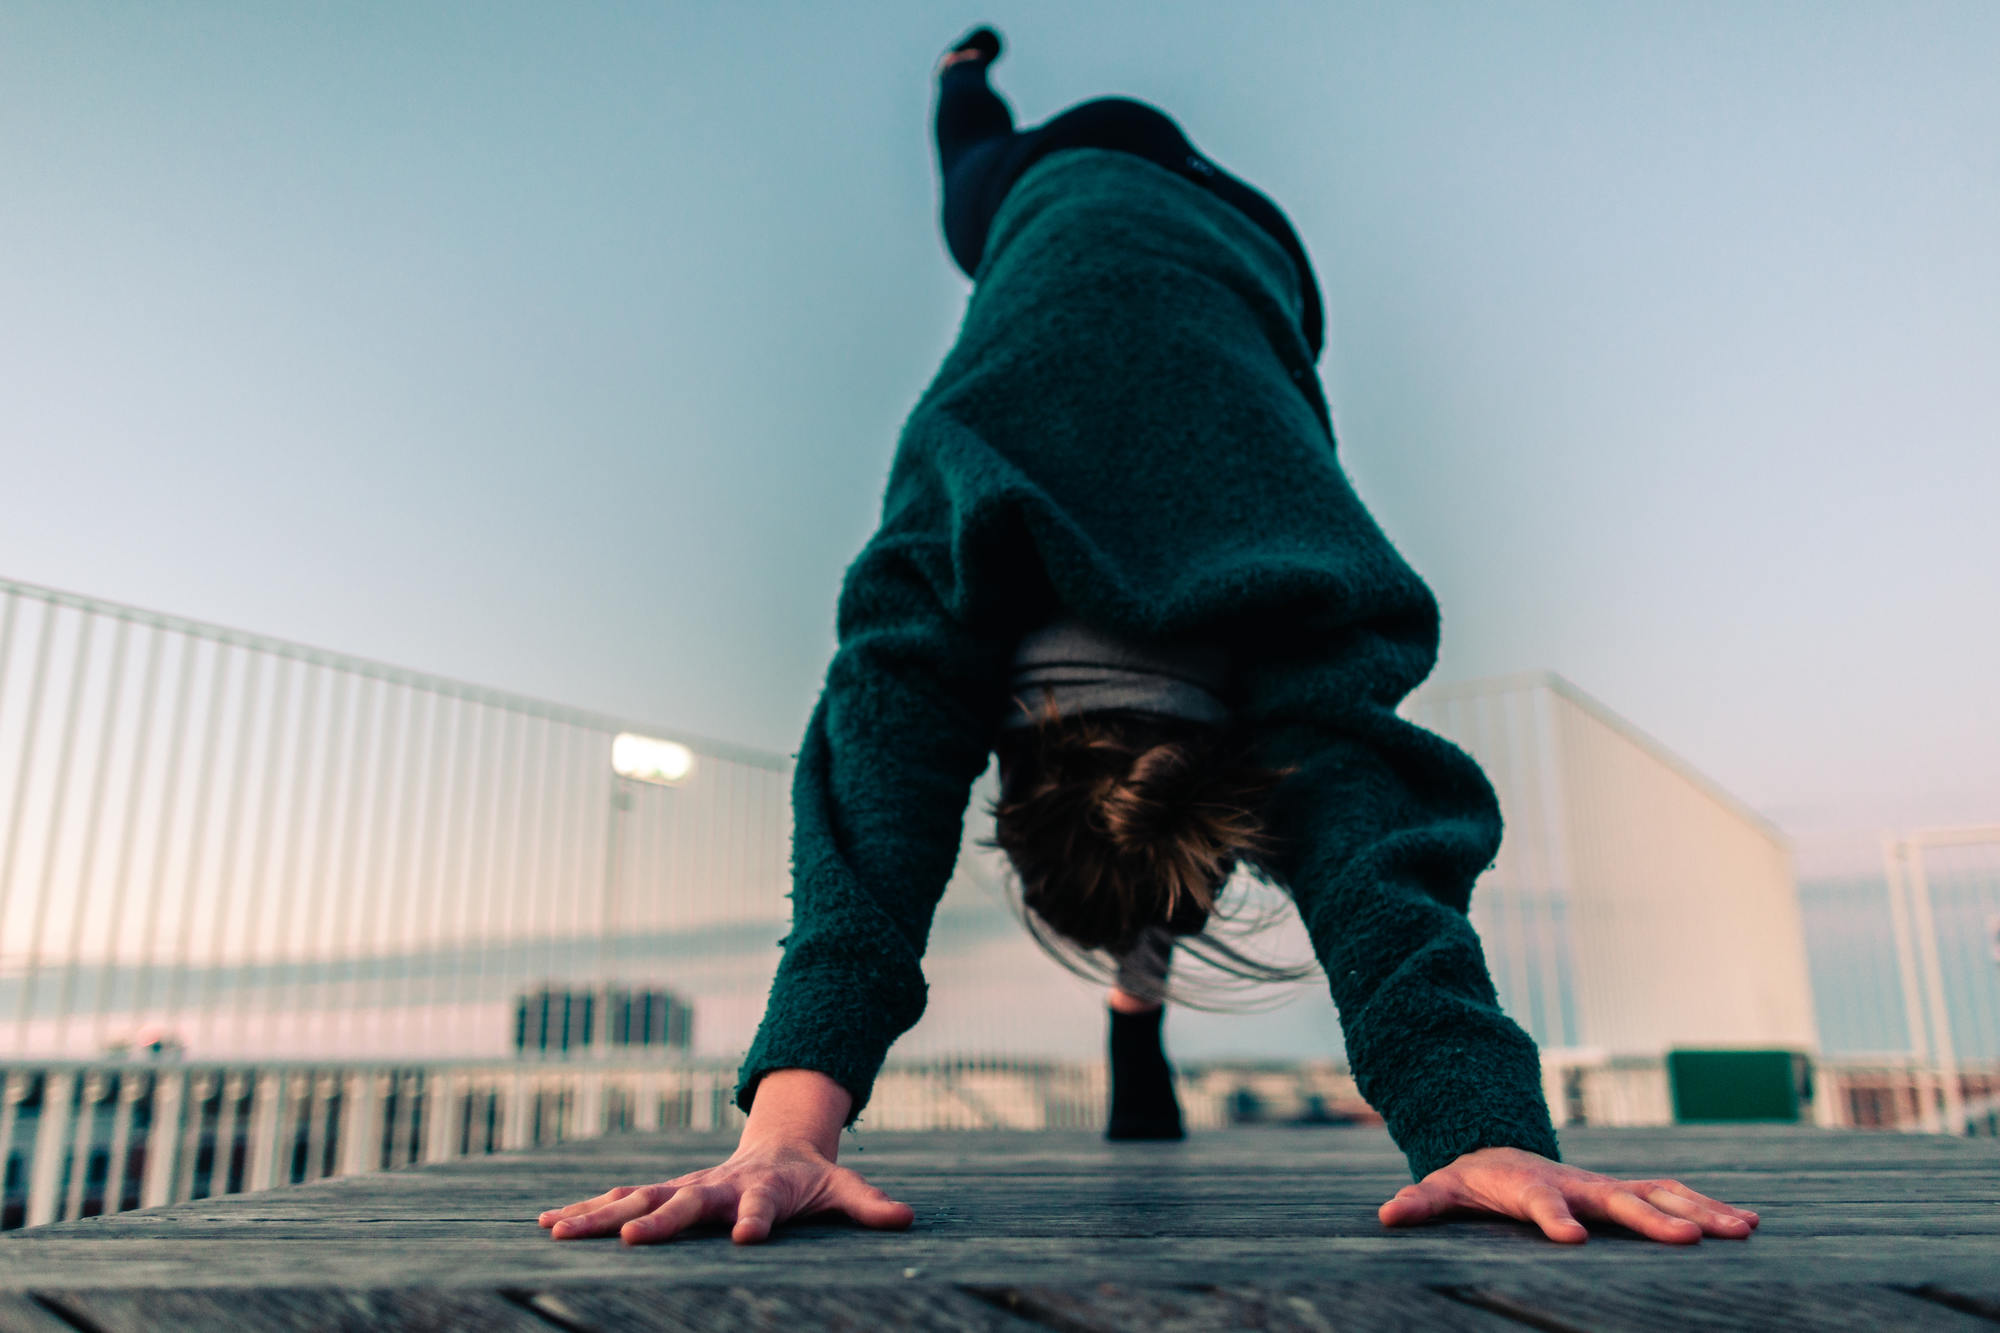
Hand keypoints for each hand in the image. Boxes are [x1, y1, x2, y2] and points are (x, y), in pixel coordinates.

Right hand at [537, 1138, 914, 1245]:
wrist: (780, 1147)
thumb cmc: (812, 1179)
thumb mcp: (844, 1189)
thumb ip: (870, 1204)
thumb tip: (906, 1219)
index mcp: (764, 1188)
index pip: (763, 1207)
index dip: (758, 1220)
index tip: (747, 1238)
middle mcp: (718, 1186)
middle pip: (686, 1202)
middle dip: (659, 1219)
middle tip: (630, 1239)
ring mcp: (686, 1187)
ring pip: (639, 1198)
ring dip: (600, 1215)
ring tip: (558, 1230)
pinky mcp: (664, 1193)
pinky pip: (619, 1200)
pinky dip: (585, 1210)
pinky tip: (547, 1223)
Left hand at [1378, 1146, 1759, 1243]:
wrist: (1499, 1152)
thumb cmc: (1472, 1181)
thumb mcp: (1442, 1190)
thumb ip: (1421, 1203)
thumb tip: (1388, 1214)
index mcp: (1531, 1186)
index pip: (1543, 1202)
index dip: (1554, 1217)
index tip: (1571, 1237)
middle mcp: (1579, 1183)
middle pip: (1619, 1199)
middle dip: (1654, 1218)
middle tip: (1693, 1238)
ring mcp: (1607, 1185)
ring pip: (1659, 1195)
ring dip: (1700, 1211)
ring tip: (1743, 1229)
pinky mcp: (1626, 1193)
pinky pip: (1672, 1198)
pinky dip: (1709, 1207)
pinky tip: (1750, 1222)